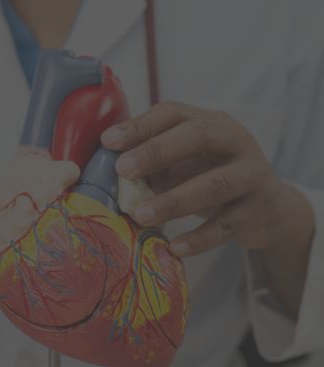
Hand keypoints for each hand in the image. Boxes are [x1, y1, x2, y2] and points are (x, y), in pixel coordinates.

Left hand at [101, 101, 313, 257]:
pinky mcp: (257, 211)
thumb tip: (104, 169)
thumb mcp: (183, 163)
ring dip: (173, 200)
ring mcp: (250, 175)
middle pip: (197, 136)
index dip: (140, 125)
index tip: (108, 141)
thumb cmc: (210, 178)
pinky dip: (198, 238)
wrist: (267, 209)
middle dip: (156, 151)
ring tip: (139, 215)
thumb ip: (152, 162)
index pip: (174, 113)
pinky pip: (225, 226)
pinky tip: (174, 247)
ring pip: (213, 184)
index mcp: (211, 123)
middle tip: (122, 169)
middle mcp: (235, 141)